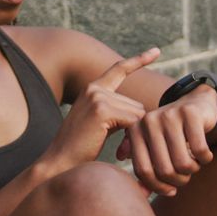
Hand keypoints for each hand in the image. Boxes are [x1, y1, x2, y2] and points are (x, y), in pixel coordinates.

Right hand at [37, 47, 160, 177]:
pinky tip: (119, 151)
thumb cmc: (80, 150)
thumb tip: (143, 112)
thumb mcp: (100, 124)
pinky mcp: (101, 109)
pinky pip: (133, 121)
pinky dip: (132, 139)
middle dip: (135, 129)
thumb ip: (117, 112)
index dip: (139, 60)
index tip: (156, 51)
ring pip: (137, 114)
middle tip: (122, 149)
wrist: (60, 165)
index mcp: (92, 90)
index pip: (119, 69)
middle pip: (136, 105)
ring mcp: (97, 97)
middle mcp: (94, 88)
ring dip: (134, 135)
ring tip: (119, 151)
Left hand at [116, 85, 216, 196]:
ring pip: (183, 163)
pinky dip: (205, 159)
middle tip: (185, 177)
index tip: (170, 190)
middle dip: (178, 181)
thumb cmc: (172, 134)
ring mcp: (169, 115)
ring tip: (193, 164)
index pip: (143, 171)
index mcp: (135, 131)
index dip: (158, 187)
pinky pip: (200, 150)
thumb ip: (145, 168)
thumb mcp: (154, 147)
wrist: (195, 103)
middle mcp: (149, 121)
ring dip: (192, 170)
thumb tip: (140, 194)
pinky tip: (205, 155)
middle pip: (164, 170)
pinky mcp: (190, 113)